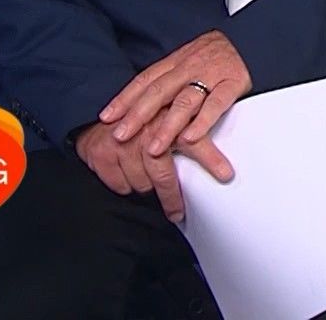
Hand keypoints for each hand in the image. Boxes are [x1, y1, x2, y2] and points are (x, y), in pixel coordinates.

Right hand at [74, 116, 234, 222]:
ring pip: (140, 181)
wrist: (109, 114)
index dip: (209, 157)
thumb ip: (192, 134)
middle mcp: (144, 124)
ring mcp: (120, 139)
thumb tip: (223, 164)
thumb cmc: (148, 121)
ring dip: (145, 187)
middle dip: (170, 194)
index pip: (192, 140)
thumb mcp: (174, 120)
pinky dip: (125, 186)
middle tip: (176, 211)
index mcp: (169, 115)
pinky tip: (128, 177)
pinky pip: (119, 184)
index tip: (225, 175)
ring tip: (148, 183)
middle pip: (161, 169)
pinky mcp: (100, 151)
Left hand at [100, 30, 250, 158]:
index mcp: (175, 62)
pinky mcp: (233, 84)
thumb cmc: (215, 56)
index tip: (107, 117)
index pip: (144, 80)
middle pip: (158, 92)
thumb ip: (166, 80)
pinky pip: (216, 104)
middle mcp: (189, 68)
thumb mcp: (186, 61)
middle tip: (120, 136)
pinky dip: (202, 122)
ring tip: (153, 148)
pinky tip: (190, 138)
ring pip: (184, 101)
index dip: (124, 99)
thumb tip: (137, 104)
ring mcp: (211, 76)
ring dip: (167, 126)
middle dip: (137, 115)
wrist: (252, 40)